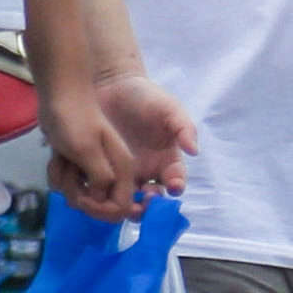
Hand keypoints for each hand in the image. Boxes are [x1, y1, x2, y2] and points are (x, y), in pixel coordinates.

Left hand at [43, 65, 190, 219]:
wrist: (109, 85)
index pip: (174, 182)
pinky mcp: (99, 171)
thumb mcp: (169, 108)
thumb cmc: (144, 96)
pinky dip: (99, 196)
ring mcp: (121, 175)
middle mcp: (145, 173)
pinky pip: (99, 190)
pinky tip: (99, 192)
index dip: (174, 188)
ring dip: (121, 207)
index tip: (171, 187)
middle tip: (140, 203)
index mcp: (166, 162)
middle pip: (148, 200)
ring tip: (117, 203)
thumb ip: (184, 127)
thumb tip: (194, 151)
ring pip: (123, 201)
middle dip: (146, 207)